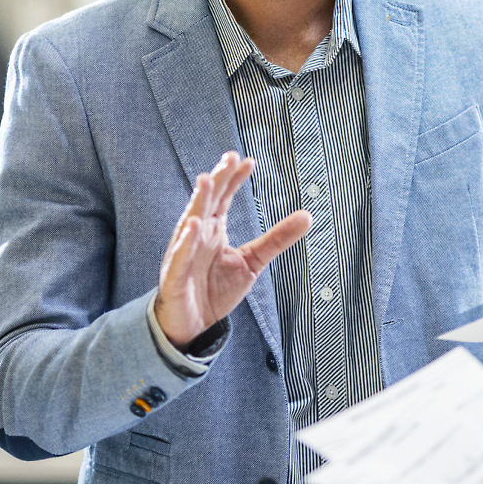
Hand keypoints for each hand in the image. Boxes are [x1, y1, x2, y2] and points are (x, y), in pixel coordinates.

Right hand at [155, 151, 310, 348]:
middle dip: (218, 181)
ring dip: (198, 201)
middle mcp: (197, 236)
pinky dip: (185, 241)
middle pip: (207, 202)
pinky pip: (180, 256)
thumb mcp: (252, 261)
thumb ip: (277, 239)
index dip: (234, 179)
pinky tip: (193, 226)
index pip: (224, 198)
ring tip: (207, 181)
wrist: (191, 324)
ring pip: (190, 222)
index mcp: (213, 229)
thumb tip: (307, 215)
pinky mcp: (175, 275)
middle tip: (229, 159)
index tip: (248, 161)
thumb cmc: (215, 289)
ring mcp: (184, 253)